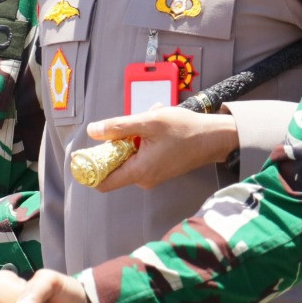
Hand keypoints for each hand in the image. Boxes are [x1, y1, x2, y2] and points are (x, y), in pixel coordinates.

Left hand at [78, 107, 238, 191]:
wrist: (215, 137)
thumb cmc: (185, 129)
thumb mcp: (149, 121)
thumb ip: (118, 127)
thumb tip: (93, 131)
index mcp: (139, 172)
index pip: (102, 182)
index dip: (90, 169)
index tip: (87, 152)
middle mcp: (144, 179)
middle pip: (115, 166)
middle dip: (117, 143)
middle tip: (132, 124)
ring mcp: (152, 175)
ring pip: (129, 156)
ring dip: (133, 137)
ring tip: (150, 120)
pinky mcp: (160, 169)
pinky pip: (142, 155)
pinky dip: (144, 140)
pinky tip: (157, 125)